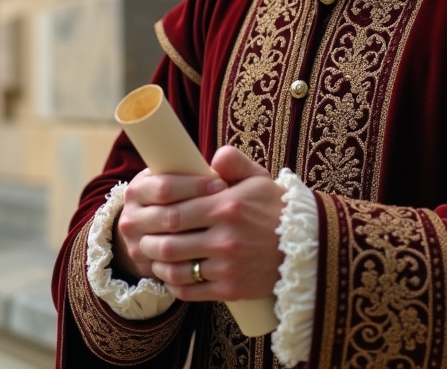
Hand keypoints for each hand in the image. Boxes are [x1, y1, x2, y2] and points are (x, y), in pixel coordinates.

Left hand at [137, 146, 284, 301]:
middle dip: (147, 239)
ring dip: (157, 263)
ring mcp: (227, 267)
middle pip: (169, 242)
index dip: (154, 210)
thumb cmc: (277, 209)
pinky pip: (191, 291)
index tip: (146, 209)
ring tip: (151, 254)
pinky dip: (173, 285)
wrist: (308, 247)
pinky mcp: (231, 289)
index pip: (175, 209)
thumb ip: (233, 161)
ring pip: (176, 269)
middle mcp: (225, 238)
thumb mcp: (259, 178)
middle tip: (138, 234)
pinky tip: (169, 275)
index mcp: (227, 207)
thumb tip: (212, 156)